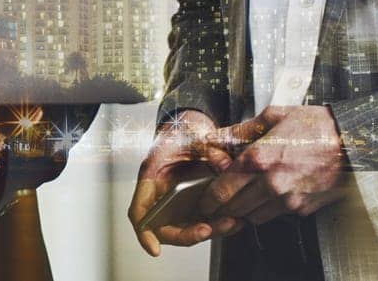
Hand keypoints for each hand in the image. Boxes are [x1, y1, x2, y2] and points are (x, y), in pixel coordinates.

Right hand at [128, 109, 233, 255]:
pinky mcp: (197, 204)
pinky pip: (205, 221)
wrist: (192, 129)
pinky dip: (221, 224)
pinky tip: (237, 220)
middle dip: (188, 234)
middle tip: (208, 229)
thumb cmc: (182, 132)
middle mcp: (164, 196)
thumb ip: (206, 148)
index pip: (140, 212)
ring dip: (210, 230)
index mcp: (152, 179)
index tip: (155, 248)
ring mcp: (180, 203)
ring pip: (190, 228)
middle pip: (168, 228)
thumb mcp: (190, 135)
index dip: (145, 233)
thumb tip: (223, 164)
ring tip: (231, 223)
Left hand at [195, 105, 348, 232]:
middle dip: (221, 208)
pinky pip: (275, 215)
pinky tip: (266, 198)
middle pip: (234, 207)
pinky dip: (266, 211)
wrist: (352, 141)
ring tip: (239, 201)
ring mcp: (288, 199)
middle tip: (214, 205)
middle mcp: (271, 183)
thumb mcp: (274, 117)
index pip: (222, 187)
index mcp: (259, 158)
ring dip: (243, 212)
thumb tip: (216, 136)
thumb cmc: (315, 126)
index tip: (204, 199)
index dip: (209, 196)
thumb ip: (240, 130)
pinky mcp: (303, 209)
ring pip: (252, 217)